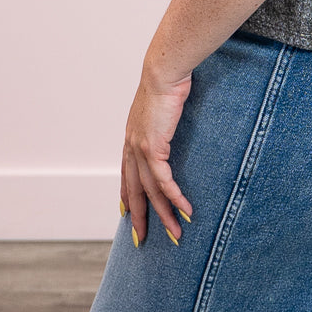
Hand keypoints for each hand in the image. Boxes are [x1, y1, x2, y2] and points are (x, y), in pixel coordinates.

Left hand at [121, 61, 193, 245]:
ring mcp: (140, 148)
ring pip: (150, 192)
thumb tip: (171, 120)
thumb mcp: (161, 105)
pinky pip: (164, 181)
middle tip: (143, 240)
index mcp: (131, 137)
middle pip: (134, 190)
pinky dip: (174, 197)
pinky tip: (185, 209)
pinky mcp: (153, 147)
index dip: (127, 196)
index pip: (126, 174)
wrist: (164, 71)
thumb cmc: (167, 81)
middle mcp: (131, 146)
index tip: (127, 214)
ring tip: (177, 233)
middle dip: (140, 217)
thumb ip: (162, 119)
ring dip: (164, 215)